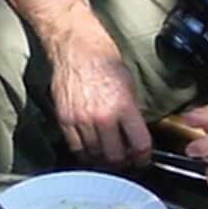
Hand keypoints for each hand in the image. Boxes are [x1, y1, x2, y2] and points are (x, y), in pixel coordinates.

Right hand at [48, 35, 150, 166]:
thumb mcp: (129, 84)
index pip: (139, 144)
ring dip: (102, 158)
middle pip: (115, 156)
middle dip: (123, 161)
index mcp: (123, 106)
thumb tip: (135, 133)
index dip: (143, 156)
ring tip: (107, 153)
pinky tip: (90, 146)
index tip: (142, 158)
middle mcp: (102, 116)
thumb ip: (132, 112)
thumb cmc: (102, 59)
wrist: (76, 47)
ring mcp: (81, 120)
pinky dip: (84, 151)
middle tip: (125, 159)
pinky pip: (75, 147)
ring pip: (94, 155)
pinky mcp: (64, 120)